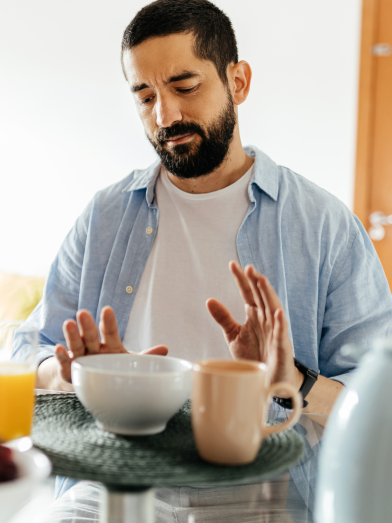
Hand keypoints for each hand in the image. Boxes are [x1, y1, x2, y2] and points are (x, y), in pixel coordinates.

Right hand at [55, 306, 167, 382]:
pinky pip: (65, 362)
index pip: (110, 332)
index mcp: (111, 345)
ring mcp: (82, 358)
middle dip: (87, 325)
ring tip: (68, 323)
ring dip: (72, 335)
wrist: (96, 383)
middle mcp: (94, 349)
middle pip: (91, 335)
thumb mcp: (131, 363)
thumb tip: (166, 349)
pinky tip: (58, 347)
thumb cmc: (115, 369)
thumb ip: (147, 357)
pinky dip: (61, 356)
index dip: (108, 322)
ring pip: (76, 345)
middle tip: (83, 312)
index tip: (107, 309)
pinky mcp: (70, 369)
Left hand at [207, 262, 302, 394]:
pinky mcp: (282, 347)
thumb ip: (223, 318)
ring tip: (262, 281)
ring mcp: (275, 331)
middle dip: (255, 282)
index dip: (240, 279)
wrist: (268, 381)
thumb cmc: (254, 356)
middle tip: (247, 268)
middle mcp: (266, 319)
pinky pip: (282, 333)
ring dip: (268, 295)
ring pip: (273, 309)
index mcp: (254, 314)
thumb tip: (209, 300)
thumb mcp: (233, 335)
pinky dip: (281, 323)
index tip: (232, 264)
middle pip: (261, 296)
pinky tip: (278, 312)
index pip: (247, 292)